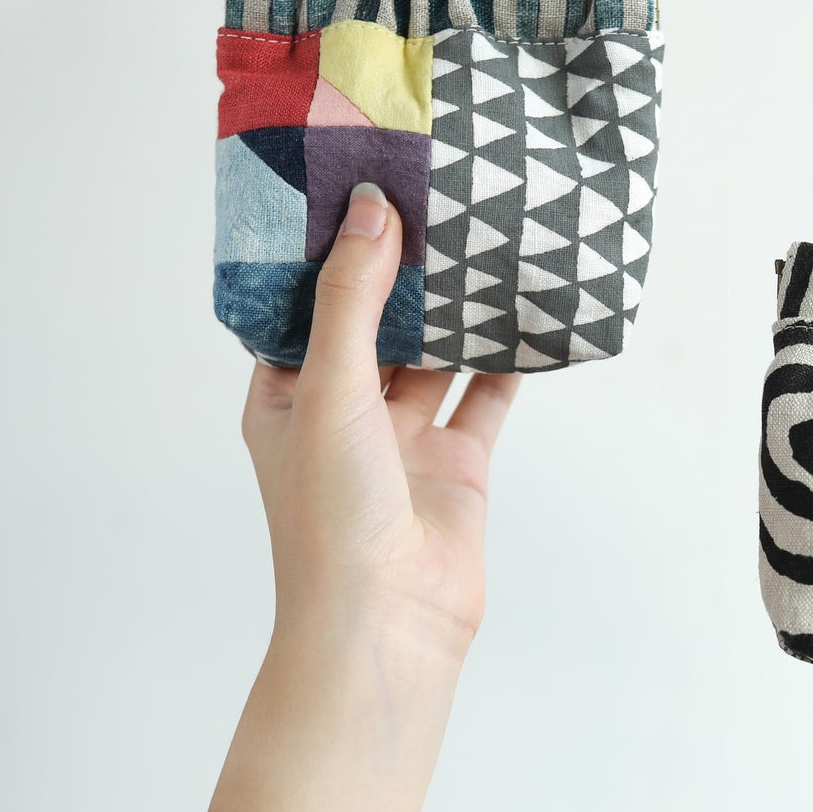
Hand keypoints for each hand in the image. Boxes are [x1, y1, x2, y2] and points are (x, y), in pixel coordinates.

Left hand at [242, 181, 519, 652]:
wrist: (390, 620)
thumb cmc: (331, 516)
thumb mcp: (329, 389)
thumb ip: (352, 299)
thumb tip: (372, 210)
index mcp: (289, 396)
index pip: (306, 308)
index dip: (330, 254)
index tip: (357, 191)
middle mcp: (344, 414)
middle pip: (376, 326)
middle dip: (401, 274)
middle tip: (430, 202)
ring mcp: (403, 440)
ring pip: (434, 358)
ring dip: (454, 312)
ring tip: (479, 242)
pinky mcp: (457, 463)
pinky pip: (483, 398)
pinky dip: (504, 362)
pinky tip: (523, 315)